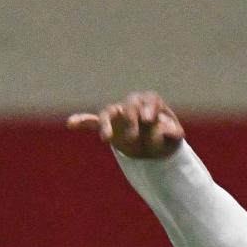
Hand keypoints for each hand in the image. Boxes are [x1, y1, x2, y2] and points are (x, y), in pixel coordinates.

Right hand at [66, 90, 184, 158]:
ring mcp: (119, 115)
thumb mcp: (175, 137)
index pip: (150, 100)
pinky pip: (92, 120)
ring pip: (108, 112)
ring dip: (106, 124)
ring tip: (105, 138)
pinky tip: (71, 124)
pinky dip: (82, 121)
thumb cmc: (165, 137)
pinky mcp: (109, 126)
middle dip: (131, 118)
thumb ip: (174, 134)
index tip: (148, 120)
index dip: (149, 108)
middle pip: (129, 105)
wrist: (153, 147)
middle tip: (134, 136)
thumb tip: (167, 132)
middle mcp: (133, 105)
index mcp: (151, 103)